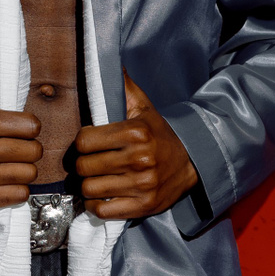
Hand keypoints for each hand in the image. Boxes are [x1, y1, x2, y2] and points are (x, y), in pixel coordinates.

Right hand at [0, 75, 41, 208]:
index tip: (22, 129)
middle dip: (30, 149)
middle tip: (18, 148)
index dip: (30, 127)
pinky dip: (17, 189)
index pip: (31, 125)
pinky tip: (6, 180)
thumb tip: (9, 60)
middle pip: (34, 152)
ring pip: (29, 174)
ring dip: (24, 170)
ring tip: (12, 164)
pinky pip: (20, 195)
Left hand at [75, 73, 197, 219]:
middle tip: (89, 162)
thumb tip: (110, 64)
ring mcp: (142, 185)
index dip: (82, 143)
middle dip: (82, 165)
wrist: (192, 162)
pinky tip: (102, 195)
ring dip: (88, 185)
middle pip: (84, 167)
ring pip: (90, 189)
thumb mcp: (144, 108)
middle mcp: (140, 159)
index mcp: (136, 133)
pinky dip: (96, 205)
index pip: (84, 141)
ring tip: (95, 178)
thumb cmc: (160, 133)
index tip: (88, 143)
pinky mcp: (144, 206)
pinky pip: (103, 210)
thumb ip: (124, 88)